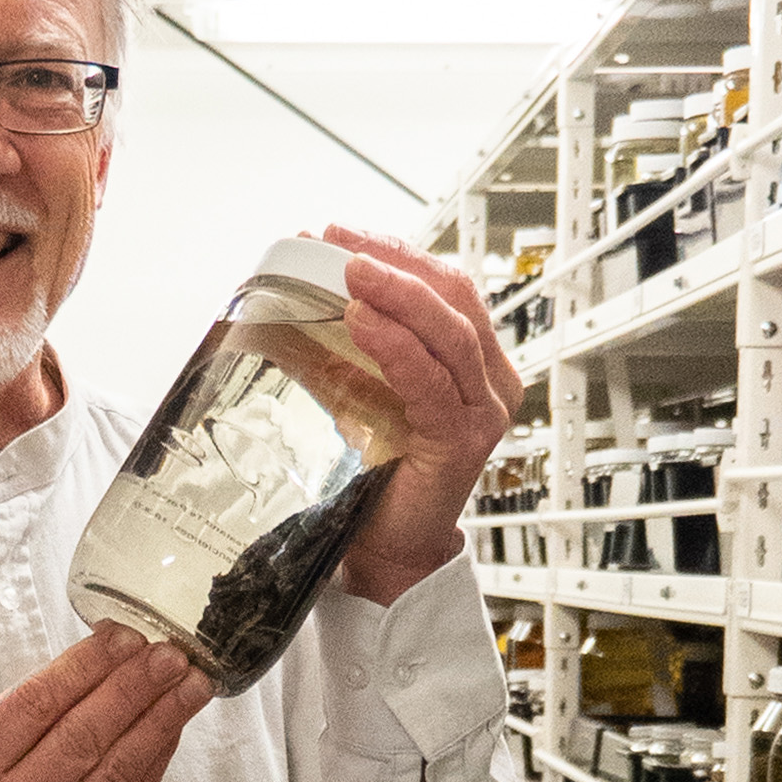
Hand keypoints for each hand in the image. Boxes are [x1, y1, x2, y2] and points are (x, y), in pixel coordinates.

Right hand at [0, 623, 211, 781]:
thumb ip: (18, 728)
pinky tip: (172, 730)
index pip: (31, 707)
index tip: (122, 636)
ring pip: (114, 771)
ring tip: (190, 683)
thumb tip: (95, 667)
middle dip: (132, 687)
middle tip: (169, 651)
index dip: (82, 667)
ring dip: (159, 721)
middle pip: (80, 735)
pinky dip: (155, 762)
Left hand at [314, 223, 521, 605]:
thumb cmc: (374, 473)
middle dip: (396, 262)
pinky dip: (397, 349)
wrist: (383, 548)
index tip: (343, 234)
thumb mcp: (355, 392)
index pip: (446, 286)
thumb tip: (294, 296)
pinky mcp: (462, 442)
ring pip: (450, 333)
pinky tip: (363, 323)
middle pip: (454, 299)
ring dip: (397, 295)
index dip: (398, 253)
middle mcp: (487, 382)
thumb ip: (343, 349)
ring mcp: (481, 411)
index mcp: (471, 362)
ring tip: (350, 271)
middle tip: (340, 241)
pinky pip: (432, 384)